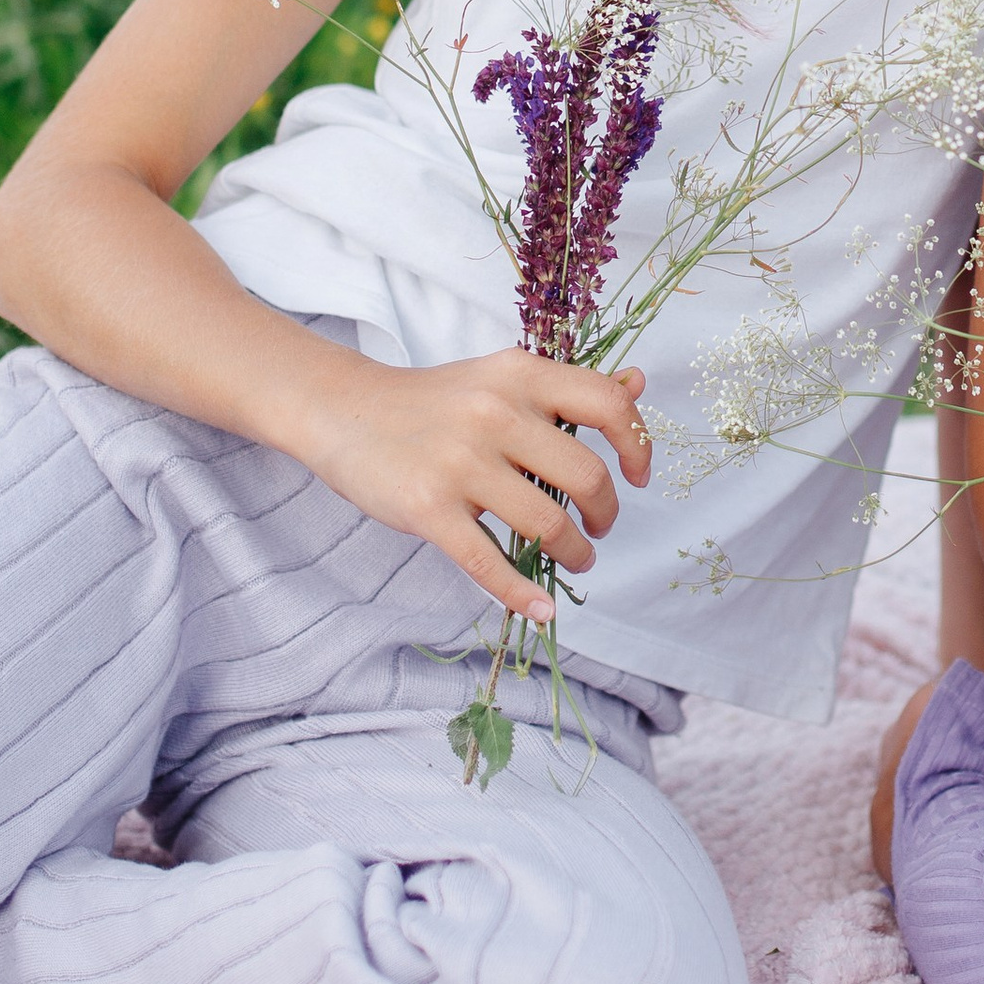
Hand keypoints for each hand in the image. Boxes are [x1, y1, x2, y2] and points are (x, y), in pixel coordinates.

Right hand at [288, 347, 650, 620]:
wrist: (345, 410)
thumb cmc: (435, 401)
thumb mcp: (502, 378)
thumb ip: (568, 388)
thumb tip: (638, 384)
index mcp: (521, 375)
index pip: (606, 405)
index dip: (637, 445)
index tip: (638, 476)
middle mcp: (495, 413)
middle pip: (585, 476)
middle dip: (605, 515)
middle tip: (600, 528)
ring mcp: (460, 462)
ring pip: (547, 525)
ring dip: (575, 555)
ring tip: (576, 560)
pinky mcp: (428, 507)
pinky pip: (489, 563)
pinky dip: (523, 594)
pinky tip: (540, 608)